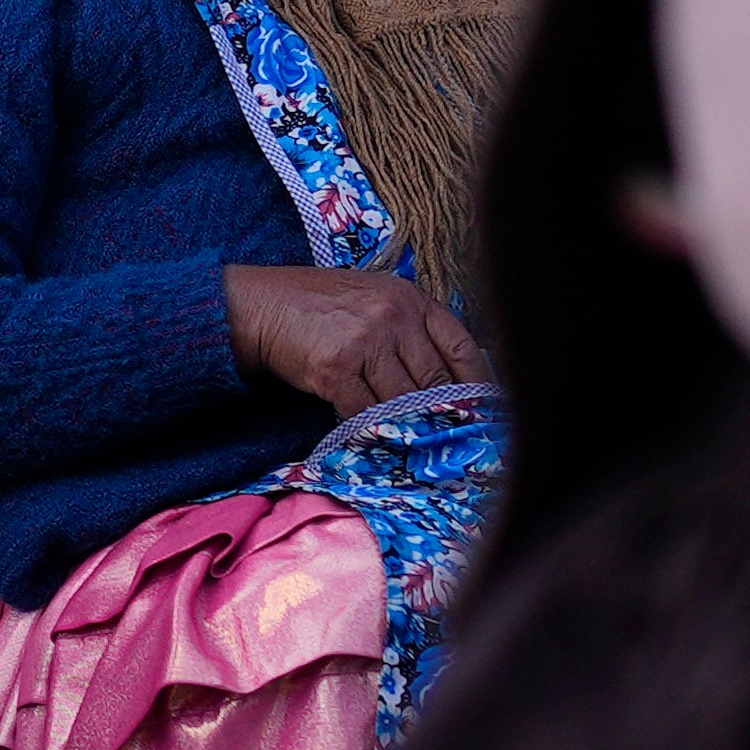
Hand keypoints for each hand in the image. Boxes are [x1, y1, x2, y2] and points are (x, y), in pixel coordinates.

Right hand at [226, 262, 486, 417]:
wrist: (262, 306)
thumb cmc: (320, 306)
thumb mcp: (374, 298)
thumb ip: (410, 330)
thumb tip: (445, 382)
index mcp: (410, 299)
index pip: (461, 345)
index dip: (478, 383)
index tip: (487, 411)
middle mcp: (393, 316)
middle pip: (435, 380)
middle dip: (446, 416)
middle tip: (456, 443)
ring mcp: (364, 342)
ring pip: (403, 402)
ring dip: (410, 429)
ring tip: (419, 451)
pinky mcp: (335, 370)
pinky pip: (364, 413)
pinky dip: (372, 432)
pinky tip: (377, 441)